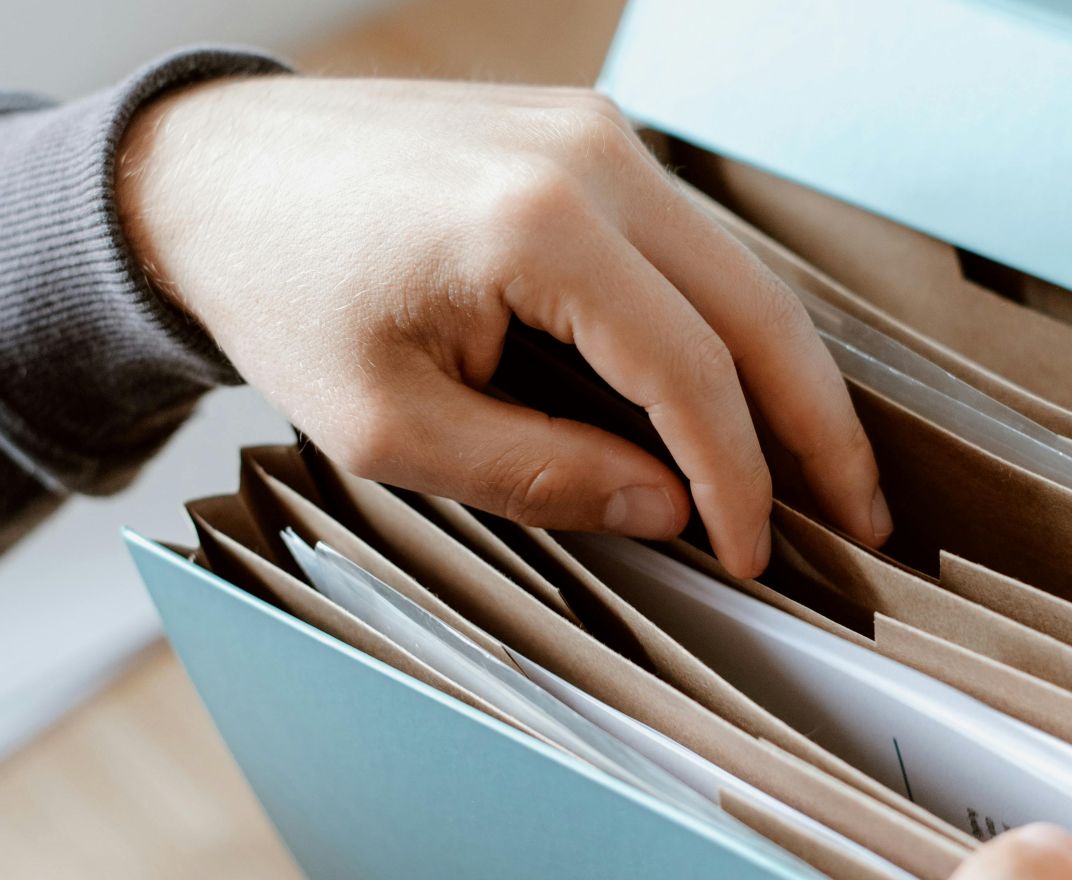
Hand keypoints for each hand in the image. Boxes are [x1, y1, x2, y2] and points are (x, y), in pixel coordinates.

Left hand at [116, 77, 889, 576]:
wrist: (207, 173)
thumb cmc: (280, 294)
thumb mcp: (392, 427)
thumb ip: (544, 473)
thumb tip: (670, 509)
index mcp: (537, 226)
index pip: (691, 372)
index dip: (738, 479)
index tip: (753, 553)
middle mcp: (590, 157)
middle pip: (758, 309)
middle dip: (819, 426)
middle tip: (864, 518)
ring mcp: (595, 133)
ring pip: (741, 271)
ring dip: (787, 374)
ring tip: (824, 469)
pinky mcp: (585, 136)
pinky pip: (690, 242)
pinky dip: (728, 324)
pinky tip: (745, 392)